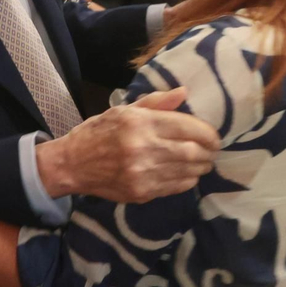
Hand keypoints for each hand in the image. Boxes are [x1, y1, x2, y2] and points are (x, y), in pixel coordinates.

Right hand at [37, 88, 219, 202]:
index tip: (214, 135)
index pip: (188, 127)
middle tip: (213, 150)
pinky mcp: (142, 193)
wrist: (72, 164)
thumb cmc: (99, 132)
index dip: (208, 133)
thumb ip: (157, 102)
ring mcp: (143, 174)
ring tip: (204, 161)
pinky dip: (188, 180)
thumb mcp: (124, 110)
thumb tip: (184, 93)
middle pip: (193, 152)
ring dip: (201, 166)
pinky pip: (176, 187)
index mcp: (140, 123)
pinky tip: (188, 173)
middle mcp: (143, 148)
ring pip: (188, 171)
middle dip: (209, 151)